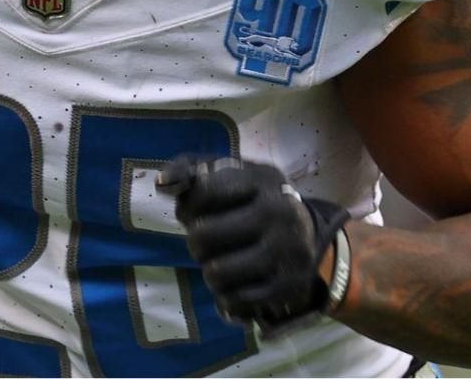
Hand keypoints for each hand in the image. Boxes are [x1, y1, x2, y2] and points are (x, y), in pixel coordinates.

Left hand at [158, 156, 349, 326]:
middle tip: (209, 240)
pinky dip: (227, 295)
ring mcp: (287, 252)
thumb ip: (190, 170)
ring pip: (216, 273)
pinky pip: (233, 300)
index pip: (201, 192)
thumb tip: (163, 182)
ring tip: (222, 261)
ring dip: (210, 270)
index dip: (186, 206)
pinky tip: (238, 280)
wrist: (307, 236)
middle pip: (202, 237)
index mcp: (263, 179)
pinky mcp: (288, 286)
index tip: (194, 211)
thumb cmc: (254, 201)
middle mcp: (279, 212)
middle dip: (197, 242)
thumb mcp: (231, 175)